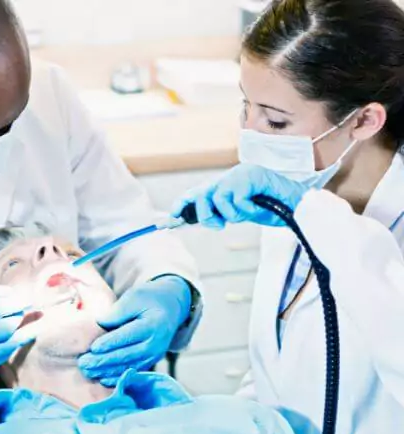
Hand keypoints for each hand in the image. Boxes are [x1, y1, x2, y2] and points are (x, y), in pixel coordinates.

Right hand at [0, 284, 27, 383]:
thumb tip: (11, 294)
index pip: (0, 308)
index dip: (17, 303)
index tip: (26, 299)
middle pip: (7, 329)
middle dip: (23, 319)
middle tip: (32, 312)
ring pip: (6, 348)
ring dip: (22, 336)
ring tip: (34, 327)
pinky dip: (6, 350)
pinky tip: (12, 342)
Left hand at [78, 276, 190, 386]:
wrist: (171, 308)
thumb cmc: (149, 299)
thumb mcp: (134, 297)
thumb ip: (118, 311)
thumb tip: (99, 324)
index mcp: (152, 325)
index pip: (128, 336)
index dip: (110, 343)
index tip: (93, 348)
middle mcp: (155, 343)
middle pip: (127, 355)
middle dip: (103, 361)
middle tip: (83, 363)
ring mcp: (154, 355)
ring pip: (128, 366)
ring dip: (106, 371)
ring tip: (87, 371)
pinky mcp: (150, 361)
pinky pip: (132, 371)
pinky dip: (117, 376)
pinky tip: (102, 379)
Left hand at [172, 164, 308, 227]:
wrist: (299, 204)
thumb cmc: (272, 208)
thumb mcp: (240, 213)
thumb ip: (220, 214)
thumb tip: (198, 220)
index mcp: (224, 186)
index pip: (196, 194)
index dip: (181, 206)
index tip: (168, 221)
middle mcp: (228, 178)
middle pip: (199, 195)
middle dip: (202, 213)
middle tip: (216, 224)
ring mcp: (238, 174)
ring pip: (216, 198)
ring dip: (230, 214)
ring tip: (246, 214)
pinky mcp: (248, 175)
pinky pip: (234, 199)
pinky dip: (245, 209)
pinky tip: (257, 207)